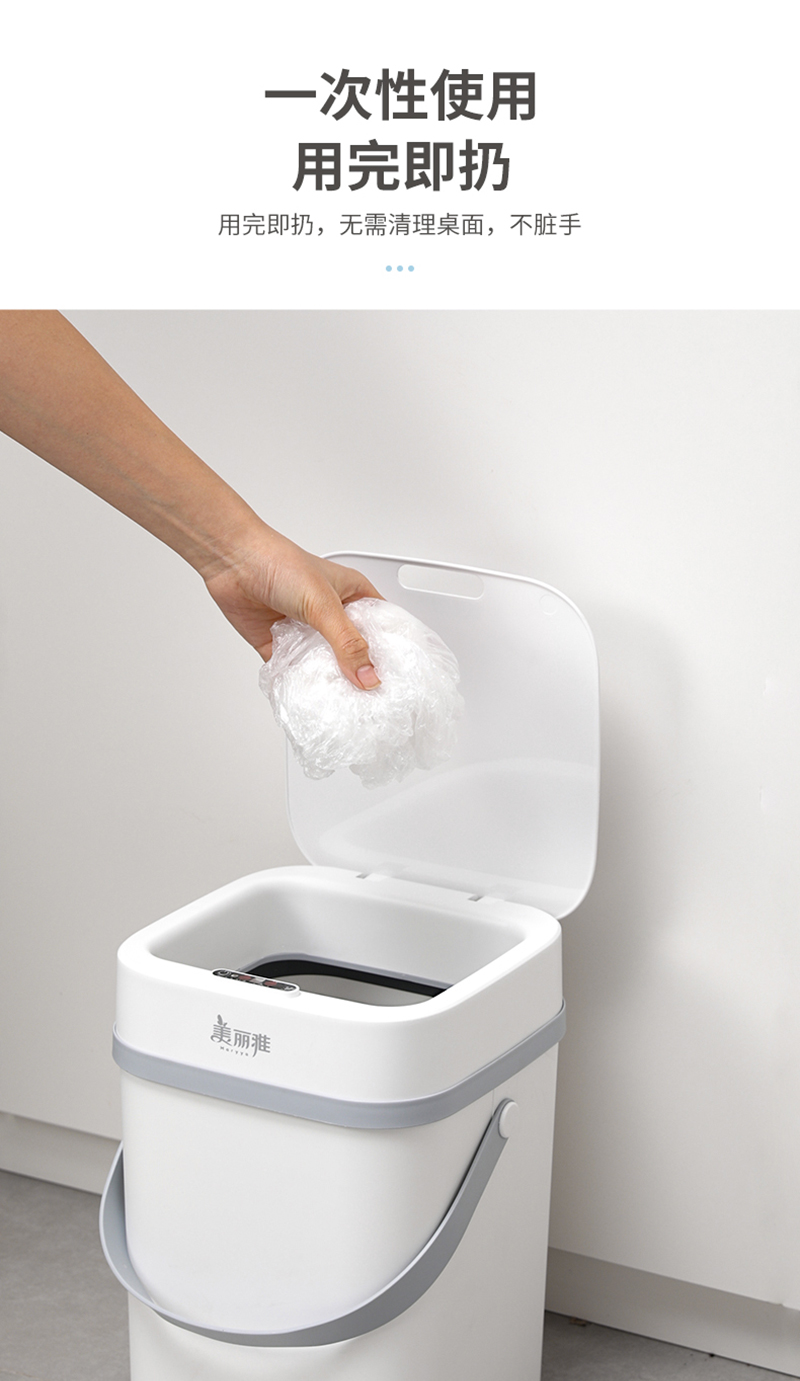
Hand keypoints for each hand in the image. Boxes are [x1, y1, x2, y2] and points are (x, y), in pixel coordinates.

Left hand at [203, 527, 382, 687]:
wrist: (233, 563)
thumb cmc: (280, 563)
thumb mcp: (324, 604)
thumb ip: (347, 643)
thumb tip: (368, 677)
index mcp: (352, 596)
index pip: (380, 628)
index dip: (390, 652)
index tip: (399, 679)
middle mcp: (331, 615)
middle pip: (354, 653)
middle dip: (360, 674)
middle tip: (372, 701)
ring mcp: (306, 632)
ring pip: (325, 666)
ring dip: (330, 682)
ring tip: (343, 705)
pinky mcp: (281, 647)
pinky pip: (295, 673)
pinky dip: (300, 684)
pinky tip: (309, 697)